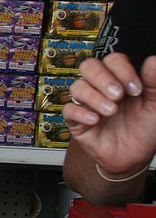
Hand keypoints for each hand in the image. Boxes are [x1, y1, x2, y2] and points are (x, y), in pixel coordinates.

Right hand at [63, 53, 155, 176]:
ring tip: (111, 111)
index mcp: (120, 79)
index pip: (112, 61)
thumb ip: (153, 83)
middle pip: (89, 67)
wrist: (134, 157)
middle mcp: (101, 88)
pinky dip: (81, 113)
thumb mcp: (154, 105)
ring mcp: (87, 103)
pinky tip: (96, 120)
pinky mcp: (76, 121)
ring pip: (77, 87)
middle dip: (102, 78)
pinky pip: (69, 110)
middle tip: (118, 95)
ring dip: (94, 97)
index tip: (135, 88)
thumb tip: (152, 61)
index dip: (122, 70)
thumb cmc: (144, 128)